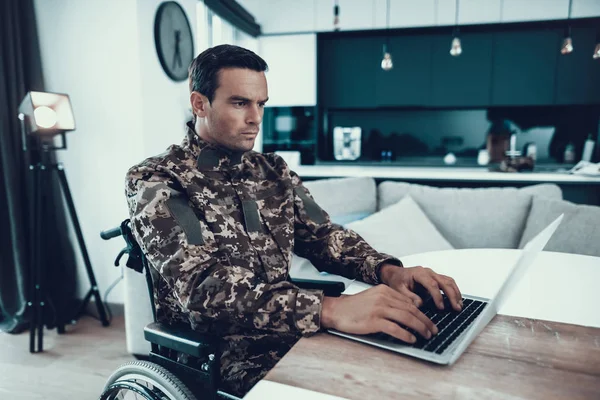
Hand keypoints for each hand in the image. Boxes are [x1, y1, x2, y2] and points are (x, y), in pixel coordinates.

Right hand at [321, 285, 437, 342]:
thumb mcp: (374, 297)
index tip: (429, 321)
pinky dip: (406, 334)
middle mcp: (383, 297)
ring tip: (427, 335)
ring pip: (406, 318)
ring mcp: (378, 309)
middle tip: (433, 330)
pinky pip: (395, 328)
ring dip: (420, 328)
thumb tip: (408, 313)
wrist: (336, 310)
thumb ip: (390, 302)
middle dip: (425, 321)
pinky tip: (412, 339)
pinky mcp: (373, 321)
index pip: (409, 302)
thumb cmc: (355, 307)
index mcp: (385, 290)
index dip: (422, 313)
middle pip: (411, 310)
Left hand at [380, 264, 462, 311]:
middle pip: (444, 281)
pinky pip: (448, 282)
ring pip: (449, 281)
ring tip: (459, 306)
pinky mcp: (436, 278)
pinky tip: (457, 300)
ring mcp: (433, 274)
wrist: (395, 273)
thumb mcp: (398, 289)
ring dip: (455, 293)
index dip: (438, 296)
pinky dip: (454, 291)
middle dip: (452, 295)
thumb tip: (419, 304)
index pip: (432, 284)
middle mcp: (428, 272)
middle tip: (456, 308)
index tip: (441, 307)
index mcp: (418, 273)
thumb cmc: (397, 280)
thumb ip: (408, 296)